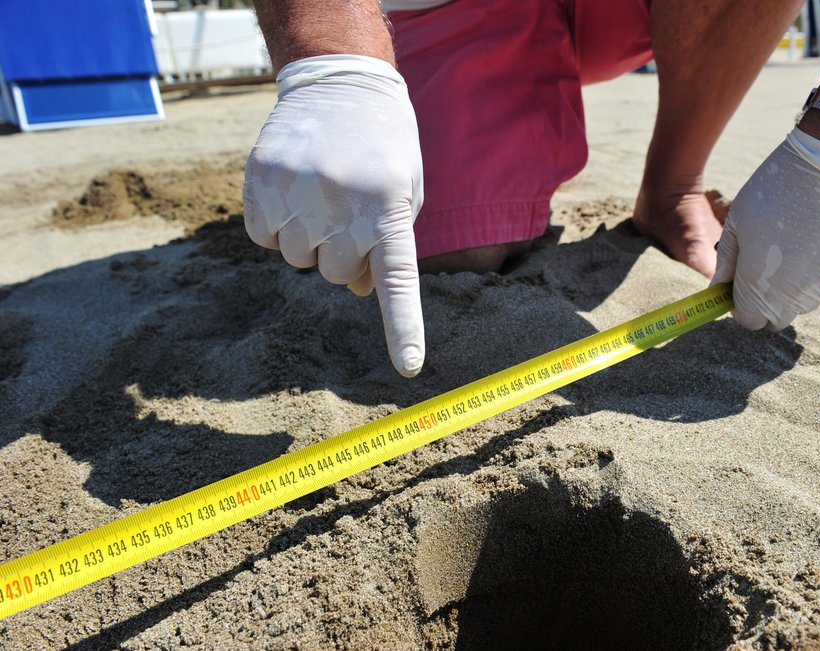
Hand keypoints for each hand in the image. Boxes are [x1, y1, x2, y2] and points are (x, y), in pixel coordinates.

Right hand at [244, 55, 424, 376]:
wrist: (341, 82)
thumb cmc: (383, 147)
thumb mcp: (404, 192)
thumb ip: (387, 245)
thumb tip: (356, 292)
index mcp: (389, 208)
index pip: (397, 281)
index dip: (403, 326)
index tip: (408, 367)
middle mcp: (344, 204)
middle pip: (333, 274)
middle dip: (341, 254)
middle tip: (349, 212)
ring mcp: (298, 191)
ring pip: (296, 258)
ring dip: (308, 239)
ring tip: (322, 194)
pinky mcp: (262, 180)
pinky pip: (262, 237)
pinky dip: (275, 225)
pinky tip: (293, 191)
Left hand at [711, 127, 819, 330]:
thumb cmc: (775, 190)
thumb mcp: (737, 222)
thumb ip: (727, 262)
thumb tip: (718, 287)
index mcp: (759, 287)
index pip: (748, 320)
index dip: (741, 305)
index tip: (740, 285)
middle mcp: (793, 297)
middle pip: (776, 318)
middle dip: (766, 302)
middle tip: (765, 266)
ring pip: (803, 303)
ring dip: (794, 288)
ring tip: (793, 246)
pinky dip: (819, 274)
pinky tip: (817, 242)